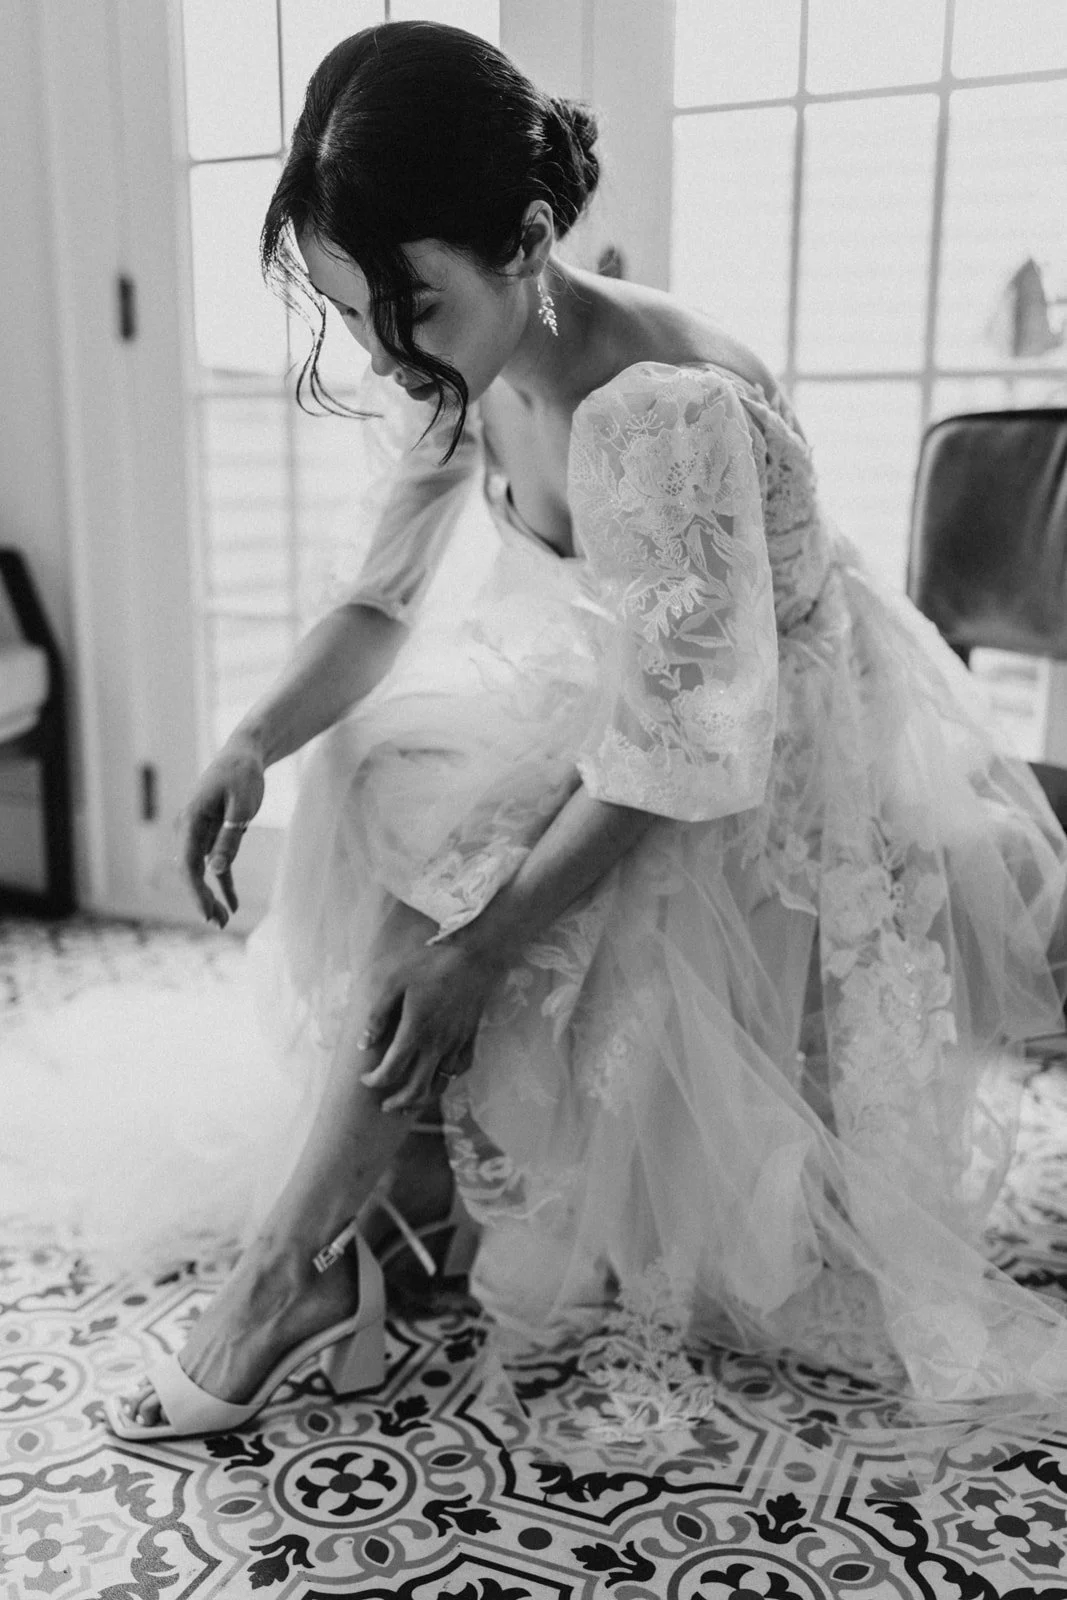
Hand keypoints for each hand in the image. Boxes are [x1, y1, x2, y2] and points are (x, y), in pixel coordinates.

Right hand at [177, 735, 265, 926]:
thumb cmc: (243, 776)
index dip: (195, 891)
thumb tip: (216, 870)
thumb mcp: (241, 806)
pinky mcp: (212, 833)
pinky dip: (223, 883)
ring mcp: (199, 832)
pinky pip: (215, 863)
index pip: (187, 864)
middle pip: (190, 872)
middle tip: (218, 922)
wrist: (245, 754)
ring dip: (210, 895)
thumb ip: (229, 837)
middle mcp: (189, 828)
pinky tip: (233, 904)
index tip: (206, 912)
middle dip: (202, 899)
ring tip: (223, 920)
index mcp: (191, 820)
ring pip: (201, 871)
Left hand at [358, 938, 503, 1115]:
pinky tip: (439, 1077)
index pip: (391, 1070)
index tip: (365, 1080)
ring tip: (409, 1104)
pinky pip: (460, 1069)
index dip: (375, 1081)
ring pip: (440, 1084)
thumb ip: (377, 1015)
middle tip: (384, 1106)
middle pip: (417, 1088)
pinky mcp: (470, 1038)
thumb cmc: (429, 965)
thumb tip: (364, 1044)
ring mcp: (456, 1043)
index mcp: (415, 1031)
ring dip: (423, 1098)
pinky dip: (448, 1079)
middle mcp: (437, 1044)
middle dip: (398, 1102)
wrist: (474, 957)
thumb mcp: (393, 982)